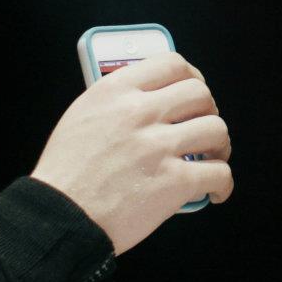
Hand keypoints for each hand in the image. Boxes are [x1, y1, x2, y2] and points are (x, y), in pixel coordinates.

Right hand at [31, 51, 232, 252]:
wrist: (59, 217)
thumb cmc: (66, 173)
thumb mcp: (81, 116)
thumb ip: (117, 101)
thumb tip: (153, 99)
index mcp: (115, 91)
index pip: (172, 64)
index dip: (192, 76)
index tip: (195, 89)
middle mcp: (139, 113)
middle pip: (200, 94)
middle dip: (209, 110)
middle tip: (203, 127)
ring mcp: (158, 147)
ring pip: (216, 129)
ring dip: (219, 145)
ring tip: (212, 157)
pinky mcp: (173, 182)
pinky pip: (219, 173)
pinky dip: (223, 183)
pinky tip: (215, 190)